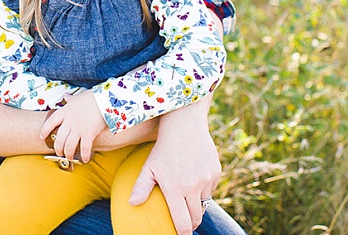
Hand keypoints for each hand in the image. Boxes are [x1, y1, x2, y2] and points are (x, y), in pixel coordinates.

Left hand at [39, 90, 105, 162]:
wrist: (104, 99)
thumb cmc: (92, 97)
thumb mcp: (78, 97)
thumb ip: (70, 99)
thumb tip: (66, 96)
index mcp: (65, 111)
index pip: (51, 122)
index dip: (45, 130)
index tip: (42, 136)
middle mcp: (69, 121)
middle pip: (59, 139)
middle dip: (58, 148)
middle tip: (59, 153)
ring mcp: (78, 128)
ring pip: (69, 146)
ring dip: (68, 154)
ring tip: (70, 157)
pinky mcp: (88, 134)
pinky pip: (84, 149)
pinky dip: (83, 156)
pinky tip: (85, 160)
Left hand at [129, 101, 218, 234]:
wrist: (184, 124)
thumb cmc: (162, 148)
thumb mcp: (149, 167)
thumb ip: (141, 187)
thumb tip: (132, 204)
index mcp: (174, 188)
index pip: (183, 222)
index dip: (183, 233)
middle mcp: (193, 186)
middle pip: (196, 217)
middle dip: (191, 223)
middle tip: (185, 224)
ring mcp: (206, 178)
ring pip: (204, 203)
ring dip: (197, 205)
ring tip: (187, 201)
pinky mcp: (216, 171)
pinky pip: (211, 189)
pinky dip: (204, 190)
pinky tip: (195, 180)